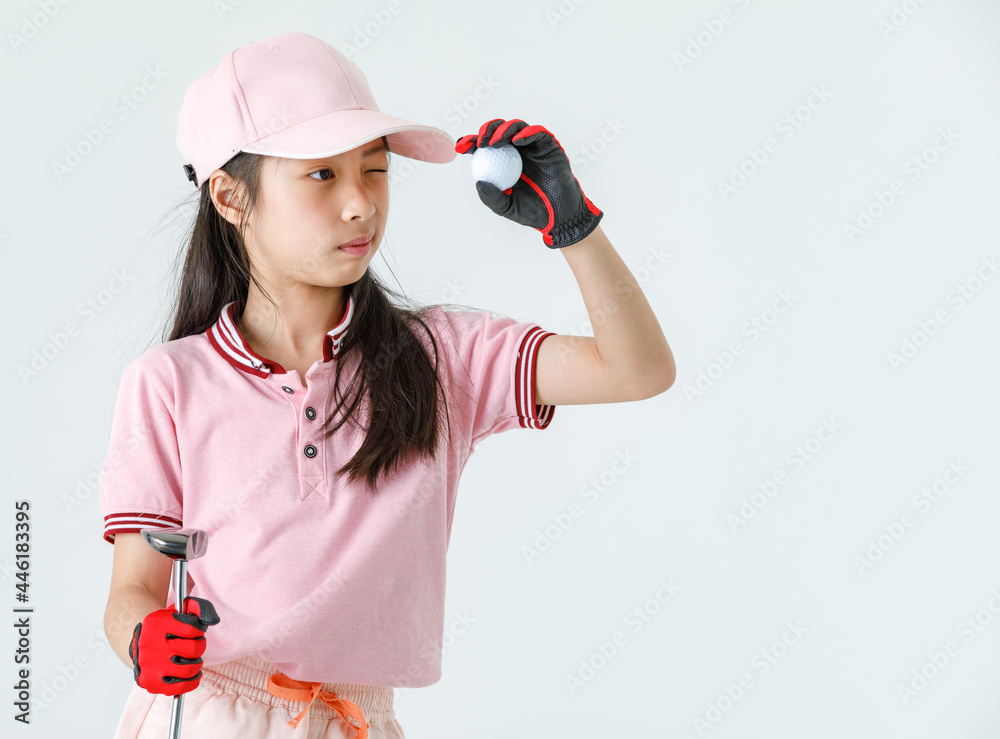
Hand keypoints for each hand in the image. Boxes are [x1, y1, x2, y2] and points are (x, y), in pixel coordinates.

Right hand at [128, 595, 220, 695]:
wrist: (139, 645)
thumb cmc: (164, 628)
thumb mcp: (176, 611)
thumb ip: (197, 608)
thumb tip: (212, 621)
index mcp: (157, 624)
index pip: (192, 628)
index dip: (199, 630)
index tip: (195, 631)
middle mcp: (151, 645)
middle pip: (194, 649)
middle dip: (199, 646)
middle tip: (194, 645)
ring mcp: (150, 666)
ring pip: (190, 668)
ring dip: (196, 663)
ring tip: (191, 659)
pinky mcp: (152, 683)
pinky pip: (180, 687)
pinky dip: (191, 681)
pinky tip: (192, 675)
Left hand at [456, 118, 602, 247]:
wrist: (560, 216)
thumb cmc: (533, 212)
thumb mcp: (506, 208)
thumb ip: (491, 197)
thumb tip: (478, 183)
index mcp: (502, 162)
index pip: (484, 147)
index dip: (471, 143)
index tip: (460, 147)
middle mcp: (516, 151)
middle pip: (498, 131)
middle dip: (486, 131)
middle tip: (480, 142)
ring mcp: (532, 146)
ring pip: (516, 127)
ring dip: (503, 130)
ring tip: (495, 142)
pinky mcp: (548, 145)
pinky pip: (537, 133)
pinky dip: (525, 133)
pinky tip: (516, 141)